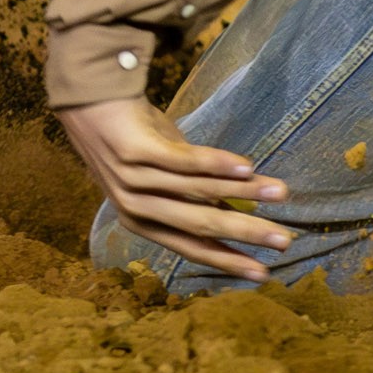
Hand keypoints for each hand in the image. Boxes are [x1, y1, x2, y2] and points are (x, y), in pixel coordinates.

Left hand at [58, 97, 291, 282]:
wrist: (89, 99)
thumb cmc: (133, 138)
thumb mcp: (162, 175)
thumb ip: (191, 197)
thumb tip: (234, 214)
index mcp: (141, 221)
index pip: (191, 247)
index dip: (228, 261)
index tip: (263, 273)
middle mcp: (135, 206)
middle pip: (200, 225)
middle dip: (245, 234)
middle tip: (283, 241)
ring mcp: (132, 179)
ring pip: (198, 192)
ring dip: (245, 192)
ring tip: (280, 193)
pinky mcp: (135, 149)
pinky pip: (183, 160)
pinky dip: (217, 164)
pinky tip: (247, 165)